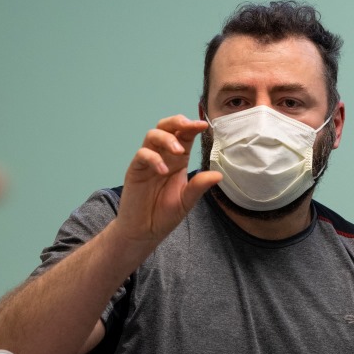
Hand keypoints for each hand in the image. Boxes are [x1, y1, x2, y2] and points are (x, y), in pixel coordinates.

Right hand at [112, 114, 220, 250]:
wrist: (144, 232)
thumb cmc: (164, 215)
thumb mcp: (186, 201)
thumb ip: (199, 186)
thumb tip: (219, 175)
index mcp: (177, 160)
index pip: (184, 135)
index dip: (192, 127)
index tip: (204, 125)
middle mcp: (162, 156)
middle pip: (165, 127)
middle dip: (177, 121)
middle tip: (188, 126)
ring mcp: (147, 162)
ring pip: (152, 135)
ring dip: (166, 138)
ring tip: (178, 151)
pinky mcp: (135, 170)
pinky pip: (142, 155)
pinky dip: (153, 158)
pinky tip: (163, 171)